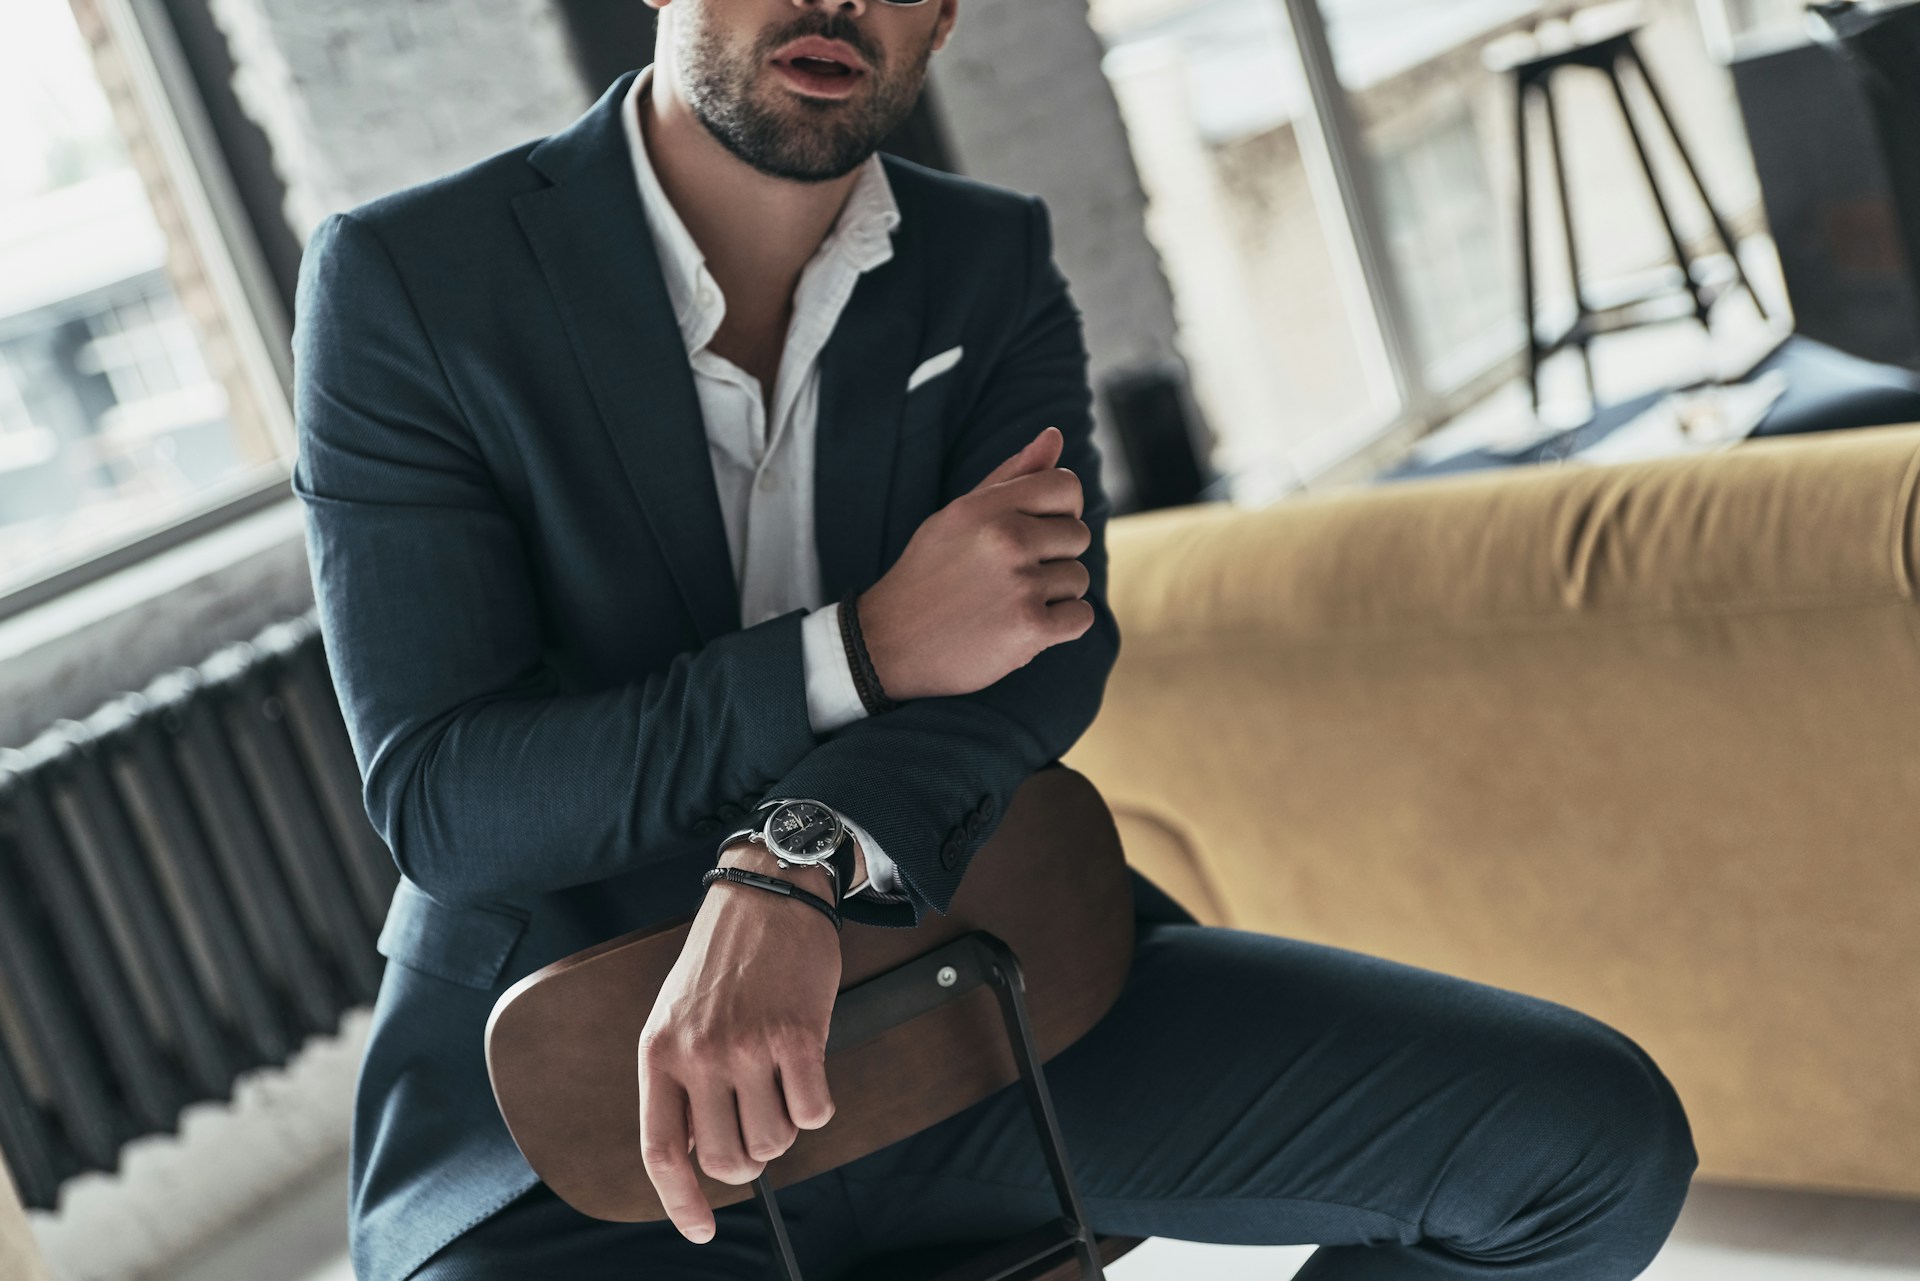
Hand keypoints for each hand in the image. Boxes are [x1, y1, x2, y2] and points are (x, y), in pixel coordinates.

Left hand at [637, 840, 841, 1242]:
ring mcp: (747, 1047)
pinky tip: (808, 1070)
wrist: (770, 895)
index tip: (700, 1231)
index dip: (680, 1202)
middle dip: (750, 1160)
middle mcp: (698, 1055)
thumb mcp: (677, 1016)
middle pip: (727, 1160)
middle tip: (760, 1127)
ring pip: (774, 1142)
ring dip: (786, 1126)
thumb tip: (698, 1150)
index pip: (663, 1150)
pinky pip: (815, 1113)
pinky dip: (817, 1105)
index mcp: (658, 1053)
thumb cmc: (725, 958)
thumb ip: (680, 1080)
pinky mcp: (796, 1038)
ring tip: (782, 1082)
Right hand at [857, 426, 1093, 699]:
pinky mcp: (1030, 628)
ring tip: (1009, 603)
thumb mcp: (959, 516)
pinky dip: (1060, 626)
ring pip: (1078, 579)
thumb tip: (1055, 434)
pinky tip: (1023, 627)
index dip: (1061, 510)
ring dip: (1053, 595)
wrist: (887, 644)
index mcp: (987, 507)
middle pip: (1078, 535)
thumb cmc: (929, 575)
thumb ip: (1010, 476)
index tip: (1036, 532)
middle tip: (1011, 577)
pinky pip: (1081, 617)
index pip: (1066, 486)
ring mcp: (1019, 584)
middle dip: (1054, 557)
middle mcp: (1005, 538)